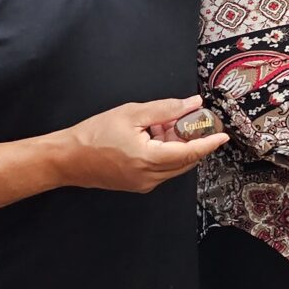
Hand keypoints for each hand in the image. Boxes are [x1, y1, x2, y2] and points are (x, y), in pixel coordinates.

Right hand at [55, 98, 227, 192]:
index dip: (209, 143)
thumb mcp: (131, 114)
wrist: (65, 159)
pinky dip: (165, 153)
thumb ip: (165, 109)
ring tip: (165, 125)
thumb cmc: (92, 135)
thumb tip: (192, 104)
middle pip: (185, 160)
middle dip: (192, 140)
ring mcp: (143, 184)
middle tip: (193, 120)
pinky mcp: (137, 185)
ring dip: (177, 146)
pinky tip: (154, 136)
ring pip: (174, 165)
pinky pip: (161, 169)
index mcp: (149, 159)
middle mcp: (149, 177)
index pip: (190, 153)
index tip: (223, 135)